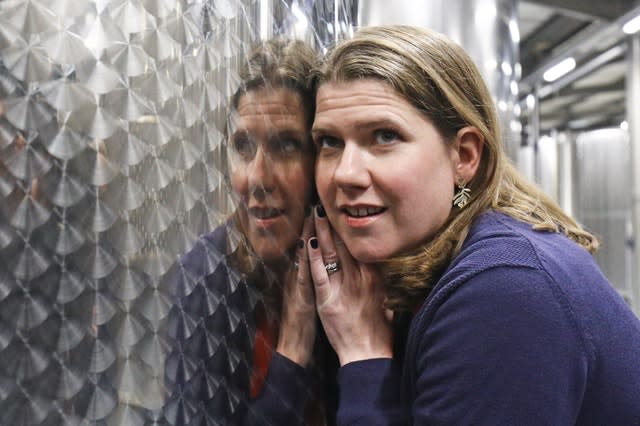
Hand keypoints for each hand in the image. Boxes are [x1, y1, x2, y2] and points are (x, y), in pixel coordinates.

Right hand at [275, 214, 316, 366]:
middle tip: (316, 204)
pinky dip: (305, 260)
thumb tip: (323, 271)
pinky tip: (307, 246)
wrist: (294, 346)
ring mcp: (297, 287)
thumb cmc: (304, 325)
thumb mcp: (311, 300)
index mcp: (303, 278)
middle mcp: (298, 278)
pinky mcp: (300, 298)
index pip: (310, 250)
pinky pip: (303, 275)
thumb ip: (316, 284)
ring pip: (303, 257)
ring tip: (310, 216)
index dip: (315, 232)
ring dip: (306, 236)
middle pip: (306, 248)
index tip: (321, 213)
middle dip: (312, 227)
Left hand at [308, 206, 392, 365]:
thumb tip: (383, 271)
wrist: (367, 353)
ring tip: (315, 213)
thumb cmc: (378, 331)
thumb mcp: (386, 302)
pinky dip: (313, 257)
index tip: (343, 214)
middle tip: (324, 204)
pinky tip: (307, 242)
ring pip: (331, 253)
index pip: (360, 246)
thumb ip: (383, 285)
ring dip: (321, 232)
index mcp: (374, 278)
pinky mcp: (328, 299)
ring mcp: (344, 288)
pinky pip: (319, 273)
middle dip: (334, 223)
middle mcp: (360, 278)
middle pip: (344, 244)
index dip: (350, 229)